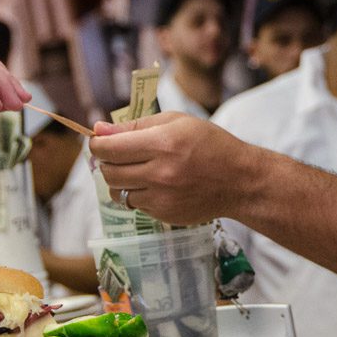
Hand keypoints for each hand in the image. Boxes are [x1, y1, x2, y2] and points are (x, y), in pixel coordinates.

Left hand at [89, 112, 253, 224]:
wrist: (239, 181)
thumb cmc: (209, 144)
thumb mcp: (177, 122)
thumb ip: (135, 125)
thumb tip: (99, 129)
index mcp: (162, 143)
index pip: (109, 148)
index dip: (97, 144)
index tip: (98, 141)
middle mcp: (160, 172)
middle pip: (109, 172)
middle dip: (106, 162)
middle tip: (118, 155)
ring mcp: (161, 197)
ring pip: (118, 191)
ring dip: (120, 180)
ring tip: (138, 171)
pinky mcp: (164, 214)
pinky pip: (135, 205)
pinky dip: (138, 194)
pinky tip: (156, 185)